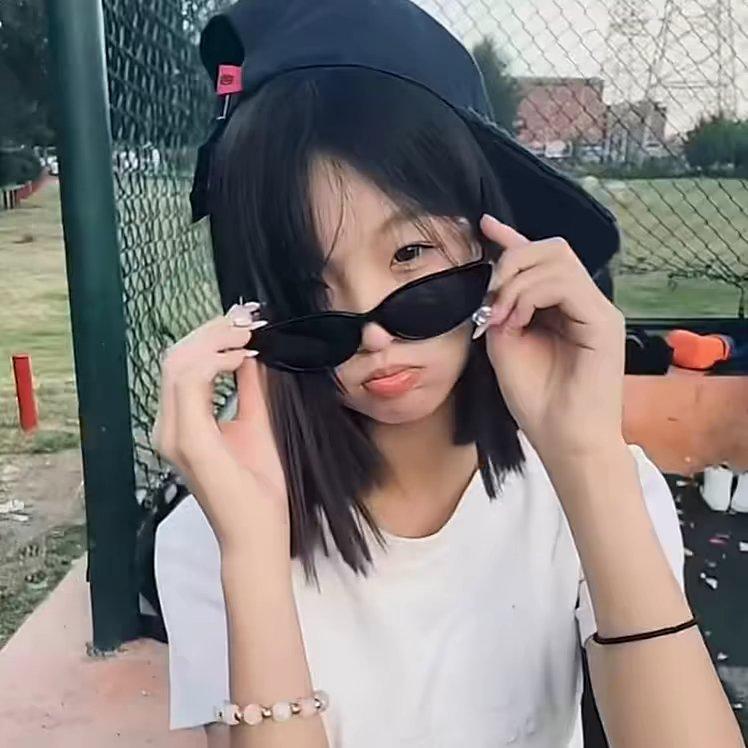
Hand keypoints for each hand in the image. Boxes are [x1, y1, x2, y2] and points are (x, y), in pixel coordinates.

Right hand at [152, 303, 287, 549]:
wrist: (260, 532)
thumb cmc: (258, 486)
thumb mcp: (255, 423)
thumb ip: (248, 388)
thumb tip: (251, 352)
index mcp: (180, 425)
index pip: (181, 365)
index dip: (209, 336)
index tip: (245, 322)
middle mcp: (168, 428)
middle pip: (176, 357)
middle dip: (212, 332)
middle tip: (248, 321)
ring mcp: (173, 434)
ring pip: (178, 364)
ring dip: (215, 342)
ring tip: (248, 336)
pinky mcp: (189, 440)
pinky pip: (190, 383)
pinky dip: (215, 362)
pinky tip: (242, 359)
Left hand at [476, 214, 625, 457]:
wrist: (563, 440)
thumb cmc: (537, 401)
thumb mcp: (504, 347)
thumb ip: (500, 311)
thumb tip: (494, 285)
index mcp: (560, 308)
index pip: (540, 259)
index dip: (512, 238)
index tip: (483, 224)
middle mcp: (582, 303)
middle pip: (551, 249)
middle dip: (511, 260)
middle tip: (490, 297)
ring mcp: (596, 309)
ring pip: (557, 260)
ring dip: (517, 281)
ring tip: (501, 315)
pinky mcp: (604, 321)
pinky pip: (565, 284)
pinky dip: (531, 294)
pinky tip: (517, 319)